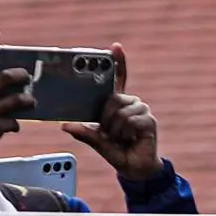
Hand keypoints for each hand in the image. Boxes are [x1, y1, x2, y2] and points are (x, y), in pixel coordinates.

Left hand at [67, 54, 164, 191]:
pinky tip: (132, 139)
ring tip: (123, 138)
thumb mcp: (97, 142)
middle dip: (106, 120)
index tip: (115, 47)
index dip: (118, 62)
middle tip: (111, 134)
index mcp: (118, 103)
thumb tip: (66, 125)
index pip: (119, 79)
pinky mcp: (149, 120)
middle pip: (112, 99)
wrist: (136, 169)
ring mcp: (142, 111)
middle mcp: (131, 103)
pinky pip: (129, 121)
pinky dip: (126, 133)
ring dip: (115, 130)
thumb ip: (84, 132)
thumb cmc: (117, 152)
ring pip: (119, 112)